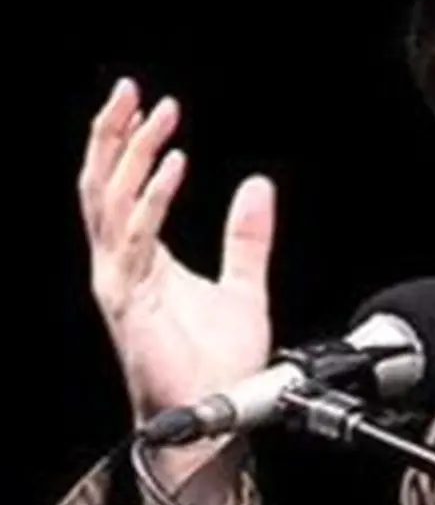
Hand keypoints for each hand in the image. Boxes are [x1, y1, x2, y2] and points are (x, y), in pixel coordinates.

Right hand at [78, 77, 275, 438]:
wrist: (220, 414)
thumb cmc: (221, 362)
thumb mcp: (244, 285)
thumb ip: (247, 237)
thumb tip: (258, 185)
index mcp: (142, 259)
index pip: (124, 188)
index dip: (130, 144)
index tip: (148, 102)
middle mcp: (123, 265)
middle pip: (104, 186)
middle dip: (114, 134)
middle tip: (131, 89)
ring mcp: (122, 283)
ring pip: (113, 204)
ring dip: (132, 155)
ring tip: (155, 114)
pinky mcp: (131, 302)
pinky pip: (139, 240)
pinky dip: (155, 200)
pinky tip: (173, 166)